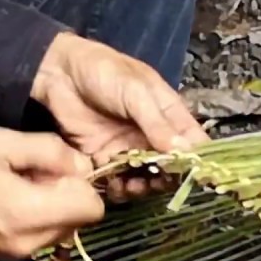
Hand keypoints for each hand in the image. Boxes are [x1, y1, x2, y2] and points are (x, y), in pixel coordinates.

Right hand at [0, 128, 102, 257]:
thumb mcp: (1, 143)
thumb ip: (49, 151)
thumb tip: (82, 165)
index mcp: (33, 213)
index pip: (92, 207)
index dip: (82, 182)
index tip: (55, 167)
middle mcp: (35, 241)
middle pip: (80, 219)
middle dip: (69, 194)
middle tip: (35, 173)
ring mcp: (23, 253)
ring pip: (64, 227)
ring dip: (54, 206)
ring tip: (20, 185)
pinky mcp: (12, 256)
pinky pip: (43, 235)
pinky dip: (38, 217)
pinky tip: (11, 199)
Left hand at [32, 32, 208, 202]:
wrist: (58, 73)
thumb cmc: (103, 72)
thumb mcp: (135, 91)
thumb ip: (157, 122)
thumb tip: (184, 151)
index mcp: (168, 114)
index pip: (193, 142)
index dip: (200, 160)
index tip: (202, 179)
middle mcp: (152, 135)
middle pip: (171, 167)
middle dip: (168, 178)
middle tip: (159, 181)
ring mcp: (128, 149)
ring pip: (146, 178)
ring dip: (145, 187)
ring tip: (135, 185)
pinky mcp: (104, 159)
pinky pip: (119, 181)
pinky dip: (121, 188)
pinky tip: (116, 187)